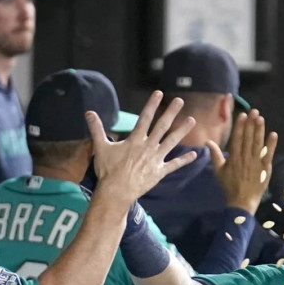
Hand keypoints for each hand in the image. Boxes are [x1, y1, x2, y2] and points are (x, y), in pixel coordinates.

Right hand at [86, 92, 197, 209]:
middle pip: (162, 126)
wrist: (116, 191)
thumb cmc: (108, 170)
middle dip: (171, 112)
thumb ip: (97, 129)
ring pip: (172, 142)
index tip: (159, 93)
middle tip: (180, 101)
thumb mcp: (100, 147)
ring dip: (182, 131)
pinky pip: (174, 165)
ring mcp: (156, 159)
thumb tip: (89, 112)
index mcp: (135, 140)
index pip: (145, 118)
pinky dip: (184, 160)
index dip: (151, 105)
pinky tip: (195, 155)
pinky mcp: (159, 171)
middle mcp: (148, 147)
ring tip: (192, 120)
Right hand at [208, 109, 277, 213]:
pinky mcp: (265, 168)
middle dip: (251, 124)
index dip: (240, 126)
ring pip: (258, 143)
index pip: (237, 138)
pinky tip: (273, 134)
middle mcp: (245, 157)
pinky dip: (271, 145)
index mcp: (234, 157)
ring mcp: (256, 162)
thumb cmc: (229, 185)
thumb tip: (207, 141)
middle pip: (248, 138)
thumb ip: (214, 155)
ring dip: (260, 130)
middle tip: (254, 111)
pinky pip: (268, 154)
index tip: (242, 115)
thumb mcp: (218, 171)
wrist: (242, 201)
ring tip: (261, 118)